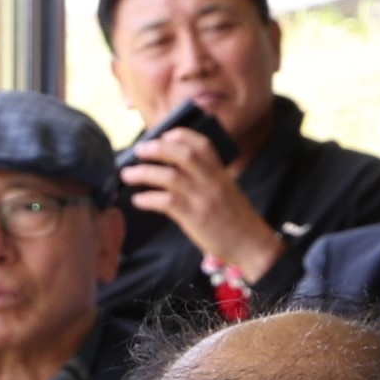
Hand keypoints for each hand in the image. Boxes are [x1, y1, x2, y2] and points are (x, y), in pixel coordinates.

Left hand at [120, 124, 283, 285]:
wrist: (252, 244)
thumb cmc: (236, 219)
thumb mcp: (225, 191)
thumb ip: (206, 179)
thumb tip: (174, 172)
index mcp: (221, 172)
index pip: (202, 144)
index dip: (181, 135)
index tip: (164, 135)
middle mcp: (212, 180)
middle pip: (183, 154)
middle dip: (157, 148)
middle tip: (139, 150)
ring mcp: (203, 198)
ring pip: (170, 176)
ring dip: (144, 173)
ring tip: (127, 174)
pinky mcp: (195, 217)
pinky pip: (167, 202)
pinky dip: (148, 198)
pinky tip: (138, 200)